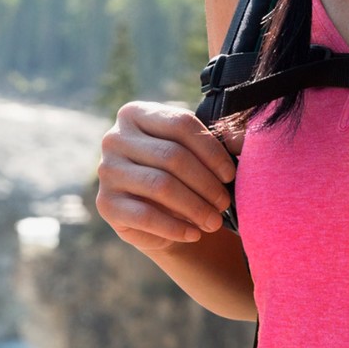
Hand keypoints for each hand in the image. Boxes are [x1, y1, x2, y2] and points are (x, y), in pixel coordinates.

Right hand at [97, 102, 238, 253]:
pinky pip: (145, 216)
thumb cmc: (183, 174)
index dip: (211, 150)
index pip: (180, 123)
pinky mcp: (105, 204)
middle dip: (205, 183)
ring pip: (160, 186)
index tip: (231, 174)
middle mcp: (115, 138)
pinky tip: (195, 234)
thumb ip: (224, 140)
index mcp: (136, 113)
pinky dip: (175, 227)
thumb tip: (243, 140)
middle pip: (171, 156)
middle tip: (225, 203)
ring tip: (214, 221)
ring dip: (194, 206)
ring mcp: (106, 170)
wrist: (159, 213)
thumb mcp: (201, 152)